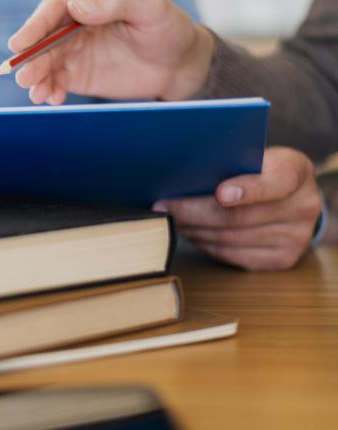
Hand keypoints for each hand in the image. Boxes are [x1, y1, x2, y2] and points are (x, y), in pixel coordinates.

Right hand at [9, 0, 214, 103]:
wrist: (176, 65)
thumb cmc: (166, 28)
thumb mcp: (149, 8)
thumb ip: (115, 3)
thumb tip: (79, 7)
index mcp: (87, 1)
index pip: (54, 10)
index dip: (35, 27)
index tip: (20, 43)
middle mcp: (73, 24)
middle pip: (43, 39)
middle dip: (31, 58)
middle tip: (24, 75)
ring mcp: (72, 51)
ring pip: (45, 62)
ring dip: (36, 77)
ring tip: (37, 93)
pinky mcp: (76, 75)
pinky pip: (55, 82)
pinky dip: (49, 90)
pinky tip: (52, 98)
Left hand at [154, 147, 321, 270]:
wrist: (290, 197)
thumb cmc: (259, 170)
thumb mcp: (254, 155)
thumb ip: (229, 161)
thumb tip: (180, 173)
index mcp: (296, 170)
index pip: (275, 182)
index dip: (247, 189)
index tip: (219, 193)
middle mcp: (303, 206)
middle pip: (239, 217)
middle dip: (194, 212)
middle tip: (163, 207)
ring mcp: (296, 237)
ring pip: (230, 238)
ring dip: (193, 230)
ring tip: (171, 219)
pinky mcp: (282, 259)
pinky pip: (232, 255)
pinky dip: (205, 244)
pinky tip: (191, 232)